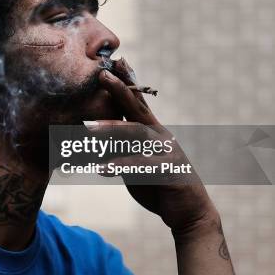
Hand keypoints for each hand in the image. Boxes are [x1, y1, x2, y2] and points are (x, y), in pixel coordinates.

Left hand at [91, 60, 219, 237]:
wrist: (187, 212)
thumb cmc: (157, 183)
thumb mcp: (134, 162)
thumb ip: (118, 147)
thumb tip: (92, 136)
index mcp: (153, 131)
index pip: (139, 102)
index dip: (128, 81)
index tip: (116, 61)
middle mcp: (161, 136)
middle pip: (138, 109)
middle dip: (120, 91)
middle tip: (102, 76)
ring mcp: (167, 152)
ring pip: (137, 134)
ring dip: (111, 129)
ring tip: (87, 128)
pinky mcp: (169, 171)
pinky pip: (141, 165)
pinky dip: (120, 166)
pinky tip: (101, 168)